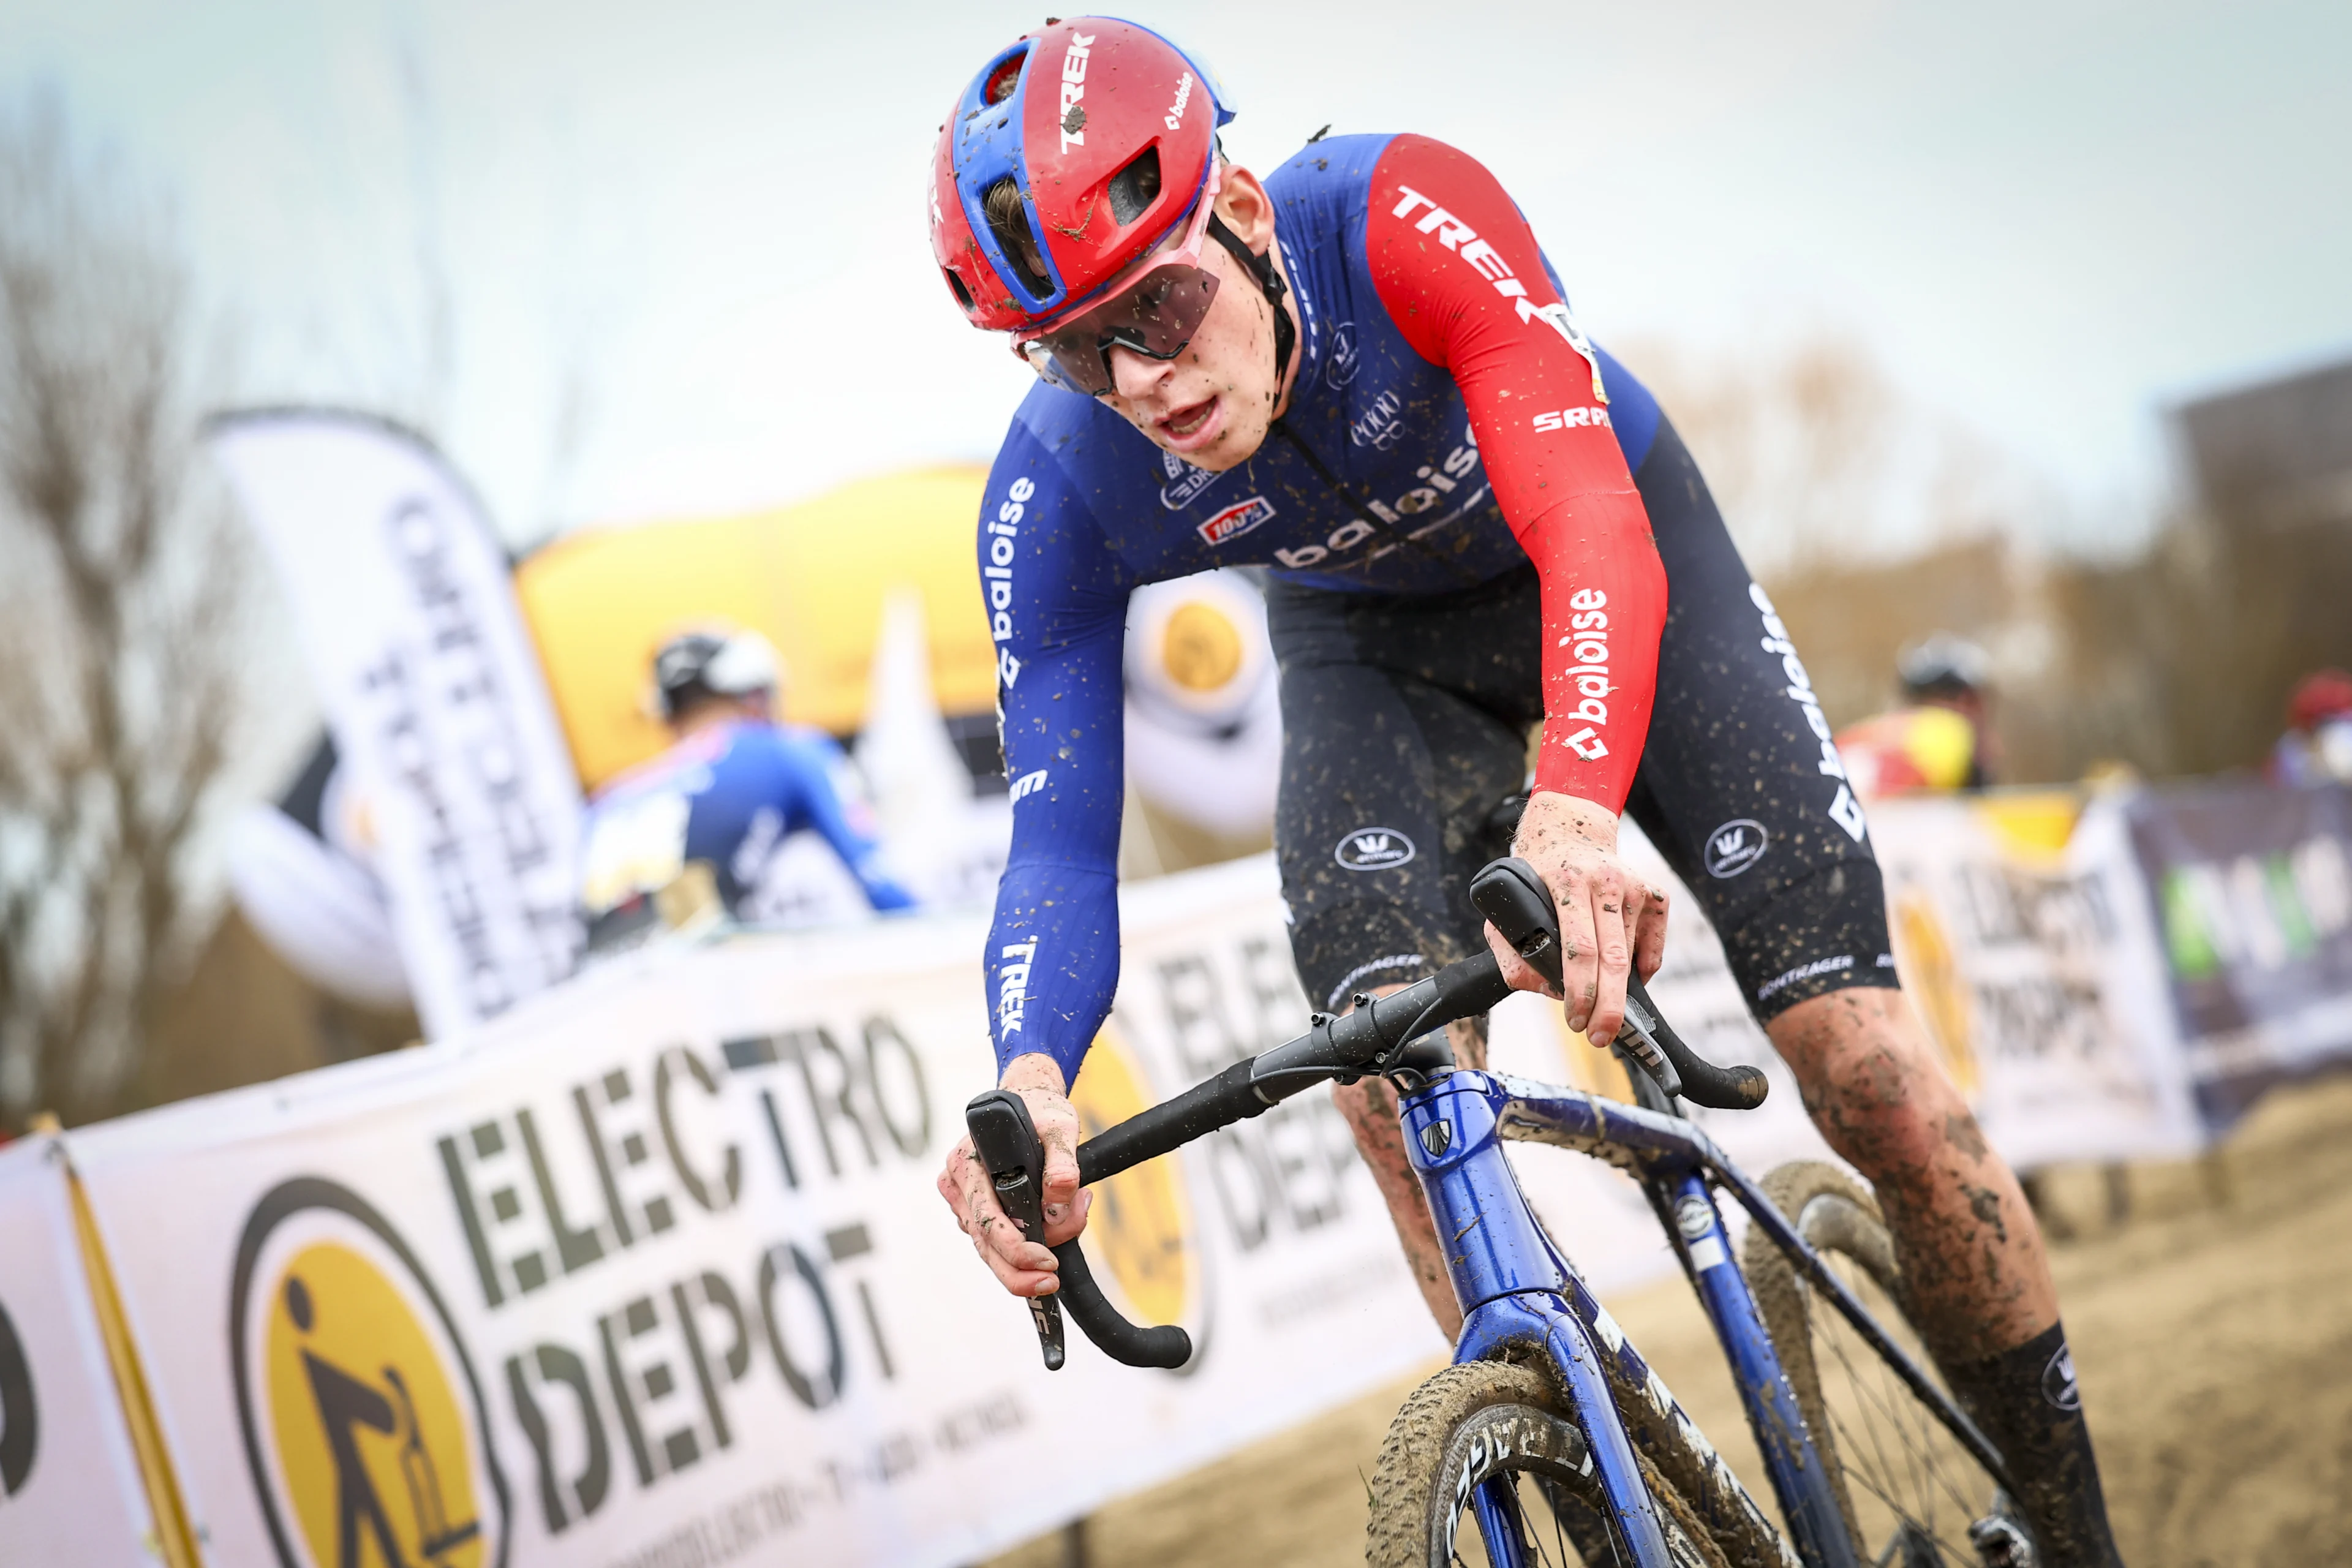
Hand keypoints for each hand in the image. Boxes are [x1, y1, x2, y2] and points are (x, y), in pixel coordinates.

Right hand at [936, 1052, 1090, 1297]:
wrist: (1028, 1100)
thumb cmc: (1041, 1111)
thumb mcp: (1060, 1127)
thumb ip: (1063, 1161)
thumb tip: (1060, 1199)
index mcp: (967, 1162)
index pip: (987, 1218)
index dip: (1016, 1247)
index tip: (1048, 1261)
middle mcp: (957, 1182)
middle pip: (983, 1243)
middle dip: (1017, 1271)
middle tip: (1049, 1284)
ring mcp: (962, 1199)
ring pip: (987, 1247)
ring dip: (1022, 1262)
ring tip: (1056, 1263)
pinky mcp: (972, 1209)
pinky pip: (992, 1240)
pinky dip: (1020, 1248)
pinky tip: (1047, 1239)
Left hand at [1482, 791, 1668, 1046]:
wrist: (1570, 827)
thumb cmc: (1535, 875)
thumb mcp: (1507, 905)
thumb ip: (1511, 951)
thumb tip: (1541, 989)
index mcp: (1565, 881)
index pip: (1578, 948)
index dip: (1579, 991)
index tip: (1575, 1020)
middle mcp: (1605, 881)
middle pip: (1613, 958)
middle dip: (1608, 1007)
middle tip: (1600, 1036)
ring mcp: (1635, 886)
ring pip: (1631, 956)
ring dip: (1615, 987)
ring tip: (1596, 995)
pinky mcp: (1656, 894)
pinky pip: (1653, 949)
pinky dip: (1640, 969)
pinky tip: (1621, 971)